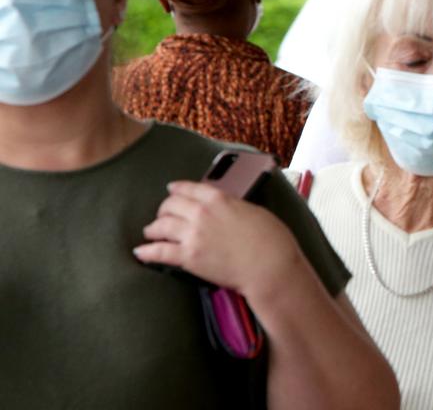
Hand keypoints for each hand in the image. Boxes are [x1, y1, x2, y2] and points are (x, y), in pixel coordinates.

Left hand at [134, 181, 301, 300]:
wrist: (269, 266)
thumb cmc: (271, 239)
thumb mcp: (253, 210)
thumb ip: (232, 206)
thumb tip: (223, 208)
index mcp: (219, 198)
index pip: (189, 188)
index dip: (177, 188)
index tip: (171, 189)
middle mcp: (201, 213)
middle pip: (170, 205)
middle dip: (164, 209)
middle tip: (163, 215)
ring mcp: (193, 235)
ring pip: (161, 226)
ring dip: (153, 228)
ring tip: (151, 232)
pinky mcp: (188, 257)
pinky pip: (159, 252)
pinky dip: (147, 251)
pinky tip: (140, 252)